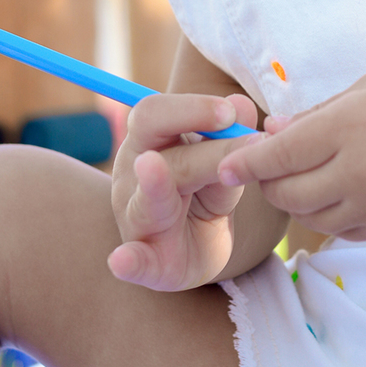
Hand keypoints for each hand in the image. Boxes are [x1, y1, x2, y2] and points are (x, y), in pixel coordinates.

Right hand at [108, 92, 258, 290]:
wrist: (195, 255)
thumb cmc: (202, 199)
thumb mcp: (221, 168)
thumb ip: (230, 141)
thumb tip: (243, 103)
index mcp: (150, 144)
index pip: (156, 111)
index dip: (193, 106)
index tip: (232, 112)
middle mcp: (134, 174)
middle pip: (147, 134)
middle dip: (187, 121)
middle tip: (228, 122)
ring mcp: (134, 218)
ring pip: (144, 197)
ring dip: (152, 184)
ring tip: (151, 167)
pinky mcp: (145, 263)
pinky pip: (133, 261)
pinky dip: (128, 261)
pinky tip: (122, 261)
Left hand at [215, 68, 365, 241]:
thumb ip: (318, 112)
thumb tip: (272, 130)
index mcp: (348, 129)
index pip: (277, 155)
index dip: (244, 161)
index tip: (224, 162)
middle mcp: (356, 174)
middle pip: (285, 192)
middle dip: (267, 180)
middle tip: (266, 161)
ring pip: (308, 216)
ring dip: (295, 197)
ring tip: (302, 171)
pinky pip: (338, 229)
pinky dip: (326, 211)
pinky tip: (337, 187)